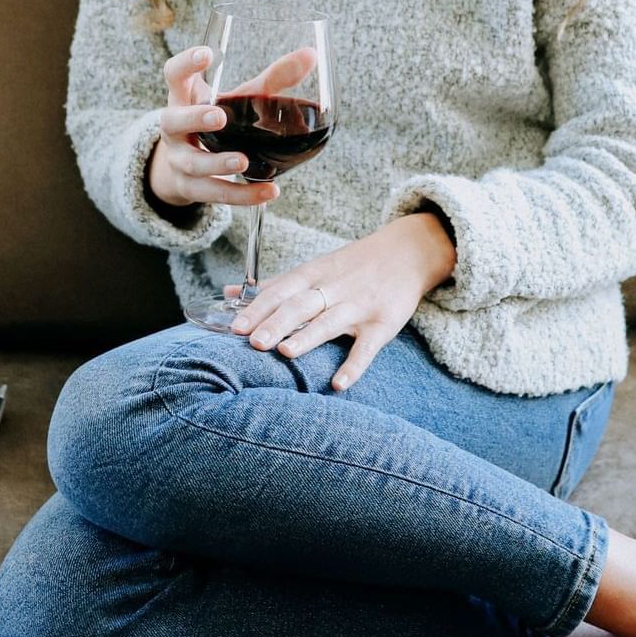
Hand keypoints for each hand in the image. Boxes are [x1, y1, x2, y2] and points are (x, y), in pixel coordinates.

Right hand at [147, 45, 292, 211]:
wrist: (184, 166)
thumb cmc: (218, 120)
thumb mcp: (238, 98)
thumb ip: (272, 79)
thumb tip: (311, 55)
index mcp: (183, 97)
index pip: (174, 75)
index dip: (186, 63)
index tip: (207, 54)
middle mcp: (174, 128)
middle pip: (173, 121)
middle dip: (194, 119)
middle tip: (220, 117)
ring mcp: (179, 160)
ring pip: (193, 163)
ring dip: (217, 163)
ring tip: (242, 161)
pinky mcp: (191, 188)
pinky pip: (214, 193)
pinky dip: (242, 196)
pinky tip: (268, 193)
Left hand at [218, 216, 449, 390]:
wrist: (407, 252)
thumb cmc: (351, 265)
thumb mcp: (313, 268)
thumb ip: (273, 285)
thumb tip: (228, 294)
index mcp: (313, 274)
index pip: (280, 290)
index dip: (257, 308)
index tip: (234, 326)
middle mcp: (334, 288)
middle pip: (301, 304)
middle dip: (276, 322)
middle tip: (252, 341)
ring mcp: (359, 306)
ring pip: (330, 322)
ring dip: (308, 337)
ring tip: (285, 353)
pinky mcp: (383, 323)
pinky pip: (367, 347)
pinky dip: (353, 366)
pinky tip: (337, 384)